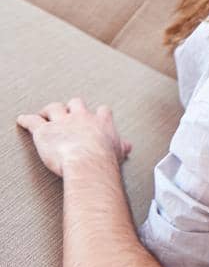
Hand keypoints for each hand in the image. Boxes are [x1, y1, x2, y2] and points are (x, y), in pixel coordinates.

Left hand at [15, 97, 131, 178]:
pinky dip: (26, 120)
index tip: (96, 116)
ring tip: (46, 113)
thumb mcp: (118, 151)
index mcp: (101, 121)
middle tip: (69, 112)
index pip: (102, 111)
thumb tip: (127, 146)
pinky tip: (22, 119)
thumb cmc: (104, 160)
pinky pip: (33, 121)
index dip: (97, 113)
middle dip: (72, 107)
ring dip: (50, 110)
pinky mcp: (44, 131)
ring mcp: (62, 122)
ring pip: (54, 108)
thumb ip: (121, 146)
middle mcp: (82, 117)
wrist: (88, 163)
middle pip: (76, 103)